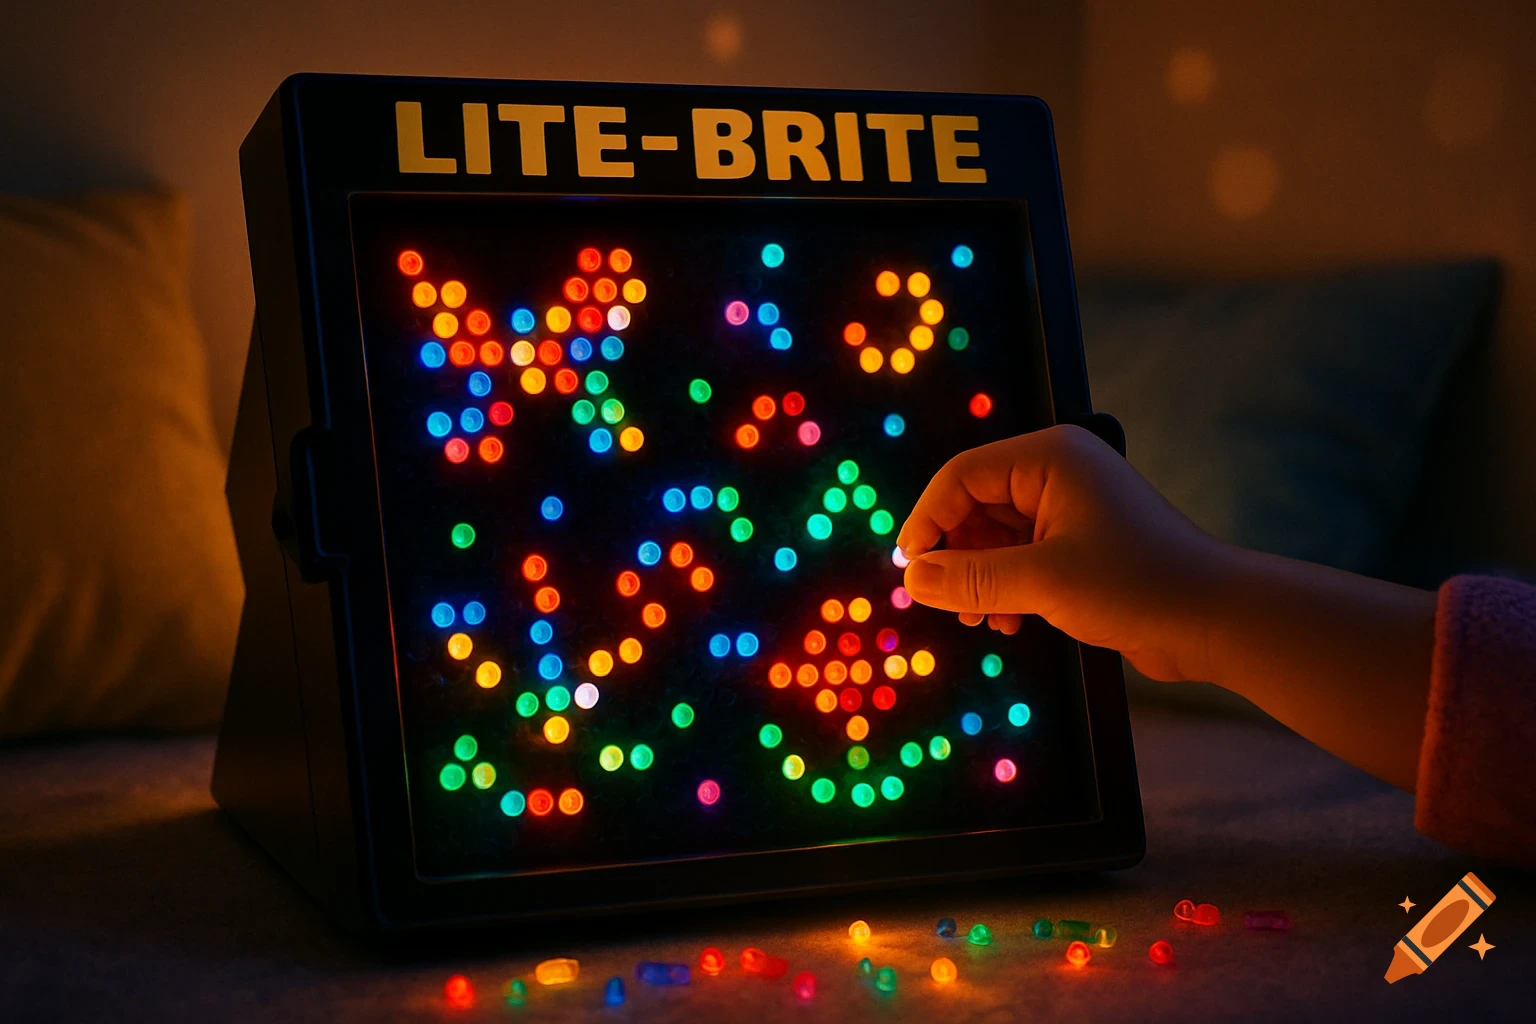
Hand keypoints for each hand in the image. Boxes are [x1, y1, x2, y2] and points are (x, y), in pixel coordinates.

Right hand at [897, 425, 1229, 681]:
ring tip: (982, 619)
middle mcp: (1057, 474)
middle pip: (974, 506)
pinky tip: (1010, 622)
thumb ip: (970, 579)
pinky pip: (1020, 558)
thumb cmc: (1139, 586)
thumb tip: (912, 579)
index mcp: (1050, 458)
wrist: (1217, 620)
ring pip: (994, 537)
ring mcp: (1070, 510)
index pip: (961, 476)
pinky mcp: (1079, 546)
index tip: (910, 571)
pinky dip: (1006, 589)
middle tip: (949, 603)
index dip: (927, 521)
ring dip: (980, 580)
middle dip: (956, 556)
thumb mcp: (1043, 582)